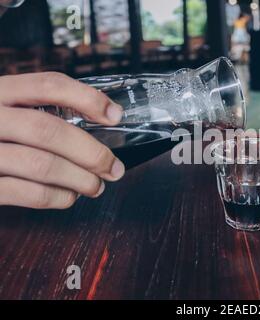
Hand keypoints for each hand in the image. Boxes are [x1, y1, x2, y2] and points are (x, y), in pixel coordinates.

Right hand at [0, 72, 124, 208]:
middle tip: (114, 168)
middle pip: (50, 130)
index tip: (115, 115)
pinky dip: (56, 197)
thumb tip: (93, 122)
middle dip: (92, 152)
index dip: (88, 98)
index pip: (49, 85)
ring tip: (96, 186)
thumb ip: (31, 110)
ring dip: (80, 179)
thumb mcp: (1, 109)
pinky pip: (26, 192)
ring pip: (41, 164)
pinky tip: (68, 197)